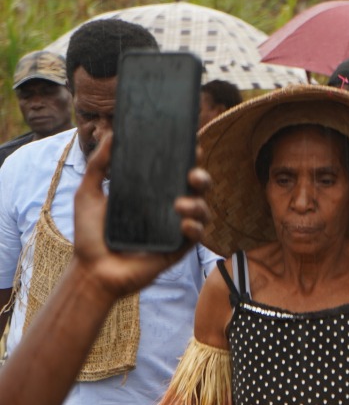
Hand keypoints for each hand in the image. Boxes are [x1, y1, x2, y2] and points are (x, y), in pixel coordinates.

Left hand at [75, 133, 210, 298]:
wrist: (92, 269)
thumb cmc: (90, 234)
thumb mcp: (88, 194)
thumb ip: (99, 165)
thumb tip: (112, 134)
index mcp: (151, 193)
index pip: (176, 171)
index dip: (188, 157)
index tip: (192, 145)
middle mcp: (168, 208)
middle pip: (197, 188)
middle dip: (202, 177)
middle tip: (192, 174)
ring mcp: (175, 228)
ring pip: (203, 210)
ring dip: (198, 204)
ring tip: (180, 205)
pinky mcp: (179, 248)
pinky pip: (198, 235)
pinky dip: (195, 227)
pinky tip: (183, 225)